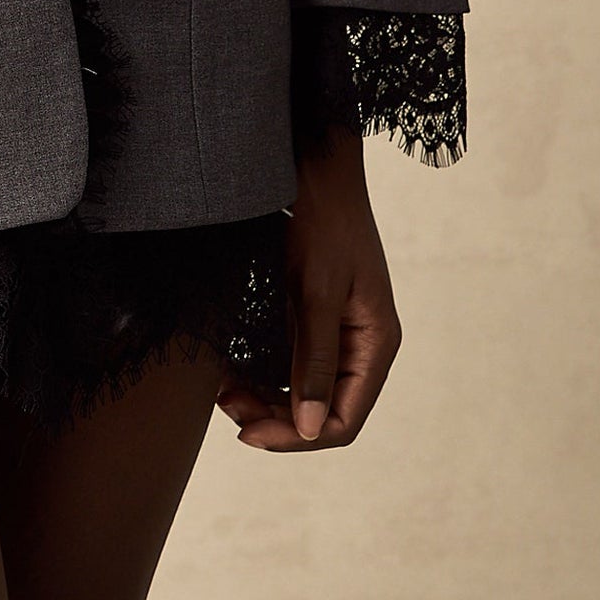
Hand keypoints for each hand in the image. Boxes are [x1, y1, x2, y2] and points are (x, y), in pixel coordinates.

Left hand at [215, 128, 401, 449]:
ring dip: (266, 398)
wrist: (314, 162)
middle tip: (227, 411)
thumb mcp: (313, 290)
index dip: (298, 437)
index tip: (247, 434)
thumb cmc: (322, 219)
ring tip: (224, 393)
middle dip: (276, 418)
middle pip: (323, 409)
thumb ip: (314, 359)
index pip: (343, 420)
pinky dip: (263, 371)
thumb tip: (312, 429)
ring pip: (305, 389)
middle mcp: (361, 342)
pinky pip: (292, 360)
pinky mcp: (314, 312)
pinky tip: (232, 369)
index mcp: (375, 343)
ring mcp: (338, 328)